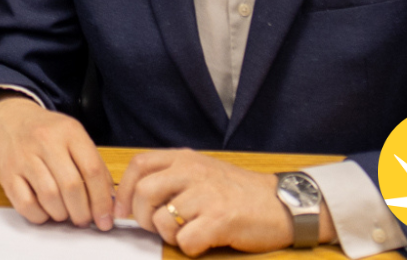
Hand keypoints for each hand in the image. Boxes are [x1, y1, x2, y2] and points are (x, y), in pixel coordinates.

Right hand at [0, 94, 114, 229]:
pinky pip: (26, 204)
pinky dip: (39, 215)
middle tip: (84, 219)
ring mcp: (24, 156)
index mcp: (69, 131)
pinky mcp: (7, 172)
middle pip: (71, 186)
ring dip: (61, 214)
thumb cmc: (47, 133)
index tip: (105, 219)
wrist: (10, 119)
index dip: (102, 200)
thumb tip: (108, 202)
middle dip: (82, 212)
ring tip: (64, 213)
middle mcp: (45, 141)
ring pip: (49, 197)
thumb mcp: (75, 137)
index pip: (91, 170)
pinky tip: (45, 210)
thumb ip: (94, 166)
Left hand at [118, 149, 330, 254]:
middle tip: (156, 228)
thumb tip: (133, 198)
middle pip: (143, 193)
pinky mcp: (220, 220)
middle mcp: (193, 172)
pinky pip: (185, 241)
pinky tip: (203, 242)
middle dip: (141, 217)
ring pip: (161, 221)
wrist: (282, 203)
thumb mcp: (203, 172)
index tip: (123, 211)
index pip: (140, 165)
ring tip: (186, 233)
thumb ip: (172, 178)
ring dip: (167, 235)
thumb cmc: (239, 192)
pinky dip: (189, 247)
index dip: (124, 191)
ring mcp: (206, 195)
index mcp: (185, 159)